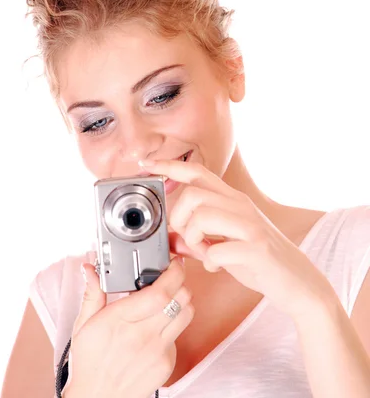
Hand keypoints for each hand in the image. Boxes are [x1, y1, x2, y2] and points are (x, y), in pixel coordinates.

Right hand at [65, 257, 193, 397]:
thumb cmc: (89, 362)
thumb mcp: (84, 325)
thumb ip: (93, 293)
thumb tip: (89, 269)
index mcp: (120, 321)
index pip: (160, 292)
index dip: (173, 272)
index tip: (173, 262)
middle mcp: (143, 336)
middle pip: (181, 298)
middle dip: (180, 281)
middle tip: (172, 276)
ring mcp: (158, 352)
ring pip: (187, 314)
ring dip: (182, 300)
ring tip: (168, 298)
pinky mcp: (167, 364)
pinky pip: (180, 335)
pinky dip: (174, 324)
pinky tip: (159, 325)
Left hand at [139, 159, 336, 321]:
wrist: (299, 283)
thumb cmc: (259, 261)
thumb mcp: (225, 244)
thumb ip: (198, 238)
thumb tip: (171, 238)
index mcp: (232, 200)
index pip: (198, 172)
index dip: (170, 166)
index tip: (147, 164)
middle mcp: (241, 206)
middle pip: (193, 194)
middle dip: (179, 218)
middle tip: (187, 237)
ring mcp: (250, 225)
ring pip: (202, 216)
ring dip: (194, 239)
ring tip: (203, 252)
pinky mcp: (257, 248)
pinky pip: (217, 250)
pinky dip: (210, 262)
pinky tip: (217, 266)